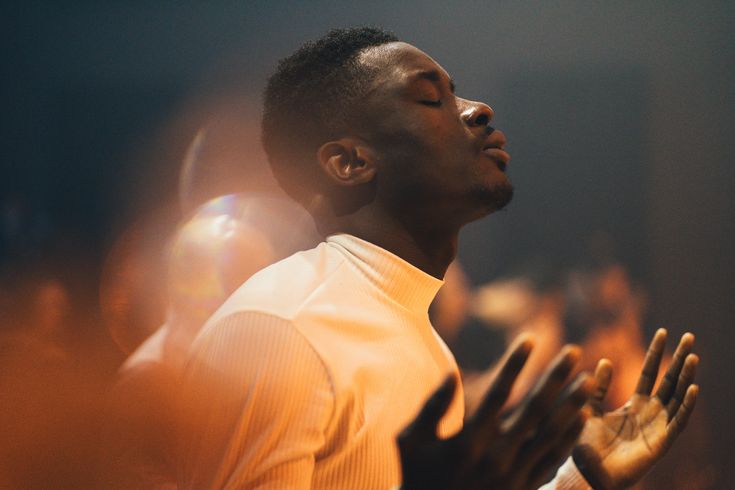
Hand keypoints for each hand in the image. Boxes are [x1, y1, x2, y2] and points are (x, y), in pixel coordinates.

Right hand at [398, 335, 594, 489]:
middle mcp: (497, 454)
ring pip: (551, 433)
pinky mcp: (524, 487)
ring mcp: (514, 473)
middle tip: (574, 352)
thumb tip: (451, 373)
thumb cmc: (417, 476)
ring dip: (572, 404)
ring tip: (589, 381)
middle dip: (555, 377)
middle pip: (534, 408)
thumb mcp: (411, 441)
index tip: (530, 338)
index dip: (514, 364)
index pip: (498, 393)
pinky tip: (582, 417)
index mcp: (469, 439)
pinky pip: (553, 459)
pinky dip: (569, 437)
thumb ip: (432, 407)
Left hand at [573, 328, 698, 488]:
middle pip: (669, 381)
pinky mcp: (661, 443)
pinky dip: (687, 406)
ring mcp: (658, 427)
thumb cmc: (587, 445)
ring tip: (692, 356)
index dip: (656, 354)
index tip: (662, 332)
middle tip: (689, 336)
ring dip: (686, 378)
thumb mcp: (590, 409)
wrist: (587, 473)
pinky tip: (693, 389)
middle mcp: (650, 414)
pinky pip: (678, 422)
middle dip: (678, 359)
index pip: (650, 374)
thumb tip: (603, 360)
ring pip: (678, 398)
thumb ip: (598, 387)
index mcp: (635, 405)